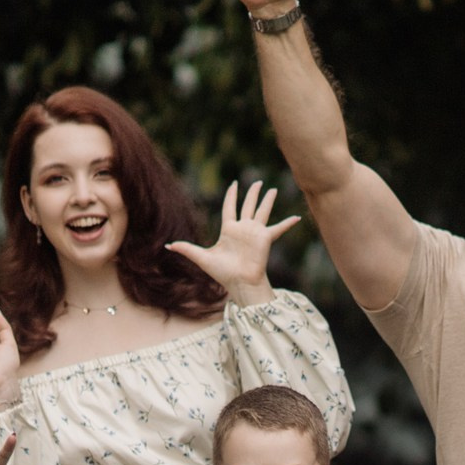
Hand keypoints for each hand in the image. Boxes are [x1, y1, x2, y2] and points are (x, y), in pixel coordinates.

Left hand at [167, 180, 299, 300]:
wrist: (239, 282)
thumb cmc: (222, 272)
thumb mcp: (201, 258)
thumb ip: (186, 249)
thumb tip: (167, 246)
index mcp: (229, 230)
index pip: (230, 207)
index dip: (232, 195)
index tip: (234, 184)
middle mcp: (243, 229)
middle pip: (248, 206)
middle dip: (252, 194)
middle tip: (258, 182)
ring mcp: (255, 232)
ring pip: (262, 211)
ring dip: (267, 200)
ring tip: (273, 189)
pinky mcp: (265, 238)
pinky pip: (278, 228)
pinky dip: (288, 223)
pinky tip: (297, 218)